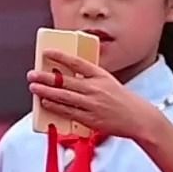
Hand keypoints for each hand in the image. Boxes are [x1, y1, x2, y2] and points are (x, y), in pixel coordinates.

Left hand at [28, 51, 164, 142]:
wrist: (140, 119)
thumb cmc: (124, 101)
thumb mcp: (109, 83)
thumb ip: (90, 80)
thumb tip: (67, 78)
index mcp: (102, 76)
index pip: (77, 63)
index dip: (60, 56)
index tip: (47, 52)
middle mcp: (96, 89)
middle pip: (66, 80)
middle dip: (46, 77)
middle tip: (32, 74)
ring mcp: (92, 104)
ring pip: (63, 96)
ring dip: (46, 91)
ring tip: (34, 87)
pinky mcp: (90, 119)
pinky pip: (68, 112)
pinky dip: (55, 107)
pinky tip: (46, 103)